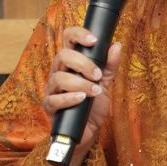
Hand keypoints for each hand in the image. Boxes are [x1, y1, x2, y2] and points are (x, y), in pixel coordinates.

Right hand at [42, 27, 122, 154]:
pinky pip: (55, 99)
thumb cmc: (93, 105)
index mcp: (70, 62)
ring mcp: (52, 89)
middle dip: (83, 63)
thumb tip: (117, 45)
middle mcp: (59, 72)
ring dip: (80, 83)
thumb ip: (110, 65)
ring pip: (59, 78)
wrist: (88, 131)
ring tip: (94, 91)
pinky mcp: (50, 106)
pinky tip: (82, 99)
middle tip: (97, 74)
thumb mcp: (105, 83)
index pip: (68, 39)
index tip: (94, 40)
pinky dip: (70, 98)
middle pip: (62, 56)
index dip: (78, 34)